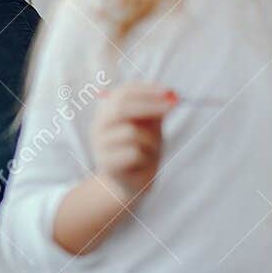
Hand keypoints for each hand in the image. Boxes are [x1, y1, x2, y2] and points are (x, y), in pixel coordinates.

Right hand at [90, 84, 178, 203]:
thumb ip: (155, 109)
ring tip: (151, 150)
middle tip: (173, 106)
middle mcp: (98, 125)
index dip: (146, 90)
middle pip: (121, 107)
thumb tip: (170, 95)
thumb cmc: (141, 149)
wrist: (131, 183)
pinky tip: (142, 164)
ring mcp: (99, 145)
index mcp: (107, 111)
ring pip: (131, 132)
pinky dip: (146, 157)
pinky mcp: (106, 164)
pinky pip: (134, 153)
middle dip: (151, 104)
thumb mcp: (149, 125)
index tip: (169, 91)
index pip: (123, 93)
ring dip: (151, 140)